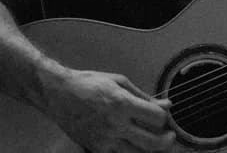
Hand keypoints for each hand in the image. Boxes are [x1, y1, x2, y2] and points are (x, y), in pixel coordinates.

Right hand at [42, 67, 176, 152]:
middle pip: (154, 143)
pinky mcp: (97, 149)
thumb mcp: (117, 81)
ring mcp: (106, 139)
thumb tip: (166, 105)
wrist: (57, 93)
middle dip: (167, 141)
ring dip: (151, 150)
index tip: (161, 116)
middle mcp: (115, 123)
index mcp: (121, 102)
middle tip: (169, 136)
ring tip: (152, 142)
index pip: (157, 118)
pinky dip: (131, 151)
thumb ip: (143, 96)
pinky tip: (132, 143)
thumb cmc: (87, 83)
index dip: (164, 118)